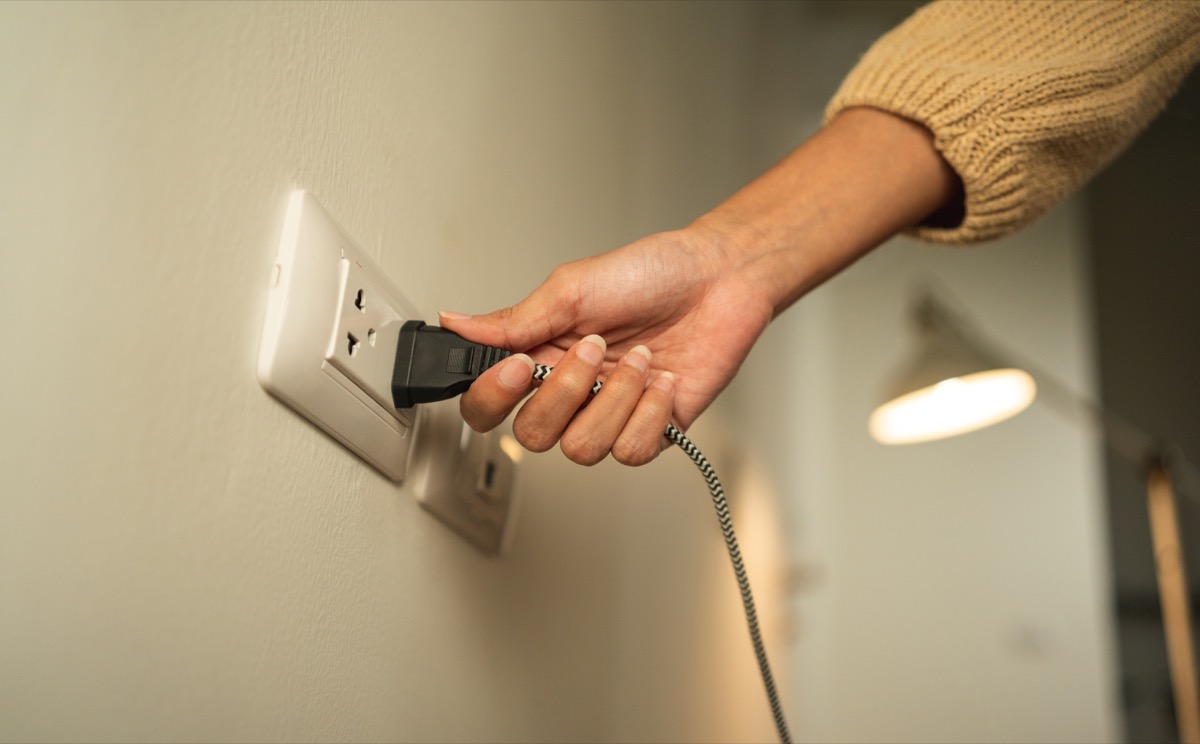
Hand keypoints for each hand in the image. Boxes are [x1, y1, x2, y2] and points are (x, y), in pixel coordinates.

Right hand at [440, 227, 774, 465]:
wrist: (718, 279)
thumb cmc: (650, 273)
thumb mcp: (572, 287)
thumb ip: (513, 319)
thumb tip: (454, 323)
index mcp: (540, 356)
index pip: (487, 405)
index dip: (492, 398)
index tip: (518, 365)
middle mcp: (570, 393)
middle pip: (530, 438)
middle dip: (564, 393)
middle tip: (595, 347)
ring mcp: (609, 415)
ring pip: (581, 450)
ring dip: (615, 398)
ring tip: (639, 358)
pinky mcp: (651, 431)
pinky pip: (630, 451)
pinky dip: (649, 412)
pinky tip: (662, 379)